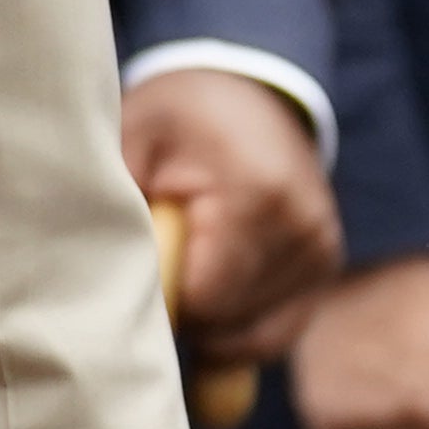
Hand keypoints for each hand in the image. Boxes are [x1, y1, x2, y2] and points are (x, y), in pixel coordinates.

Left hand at [121, 69, 342, 360]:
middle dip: (181, 309)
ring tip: (183, 263)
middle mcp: (305, 231)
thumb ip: (121, 205)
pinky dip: (236, 327)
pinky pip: (275, 331)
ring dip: (208, 320)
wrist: (247, 93)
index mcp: (258, 196)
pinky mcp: (324, 269)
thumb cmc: (179, 115)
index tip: (135, 267)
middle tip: (156, 257)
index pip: (205, 300)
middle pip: (227, 323)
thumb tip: (104, 278)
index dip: (159, 299)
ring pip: (250, 335)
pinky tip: (208, 294)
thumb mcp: (134, 135)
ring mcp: (322, 253)